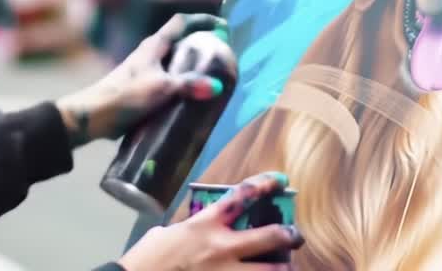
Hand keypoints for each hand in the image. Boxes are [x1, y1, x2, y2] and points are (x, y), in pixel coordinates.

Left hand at [57, 13, 228, 146]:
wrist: (95, 115)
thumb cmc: (126, 95)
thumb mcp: (161, 88)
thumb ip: (189, 85)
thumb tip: (216, 86)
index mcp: (154, 45)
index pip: (181, 22)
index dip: (203, 20)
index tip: (222, 27)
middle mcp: (151, 53)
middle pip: (180, 41)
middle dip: (201, 44)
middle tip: (221, 55)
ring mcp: (146, 70)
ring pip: (175, 62)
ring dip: (192, 66)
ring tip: (212, 76)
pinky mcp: (143, 88)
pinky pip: (170, 80)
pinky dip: (183, 83)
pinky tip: (192, 97)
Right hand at [119, 171, 304, 270]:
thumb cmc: (146, 261)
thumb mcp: (165, 235)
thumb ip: (187, 228)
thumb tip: (193, 229)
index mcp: (205, 225)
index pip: (242, 196)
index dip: (265, 184)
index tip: (280, 180)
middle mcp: (221, 247)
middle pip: (269, 235)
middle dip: (289, 234)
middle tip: (295, 235)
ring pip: (270, 270)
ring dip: (283, 268)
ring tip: (288, 268)